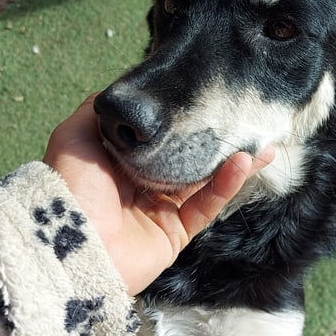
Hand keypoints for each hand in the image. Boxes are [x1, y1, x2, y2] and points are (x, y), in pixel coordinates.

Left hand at [43, 94, 273, 294]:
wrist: (70, 244)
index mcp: (121, 161)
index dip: (186, 119)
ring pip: (205, 182)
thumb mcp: (74, 135)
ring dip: (234, 162)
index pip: (162, 136)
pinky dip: (226, 186)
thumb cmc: (71, 186)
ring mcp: (161, 210)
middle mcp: (143, 183)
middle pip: (189, 157)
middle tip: (247, 119)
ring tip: (264, 143)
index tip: (210, 97)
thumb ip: (97, 110)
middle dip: (218, 140)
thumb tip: (125, 91)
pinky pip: (206, 207)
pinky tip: (243, 164)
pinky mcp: (175, 234)